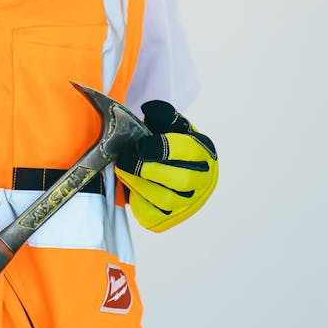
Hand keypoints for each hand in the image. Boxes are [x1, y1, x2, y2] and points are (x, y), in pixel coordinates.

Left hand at [115, 100, 217, 231]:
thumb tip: (150, 109)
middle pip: (182, 180)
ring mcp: (188, 203)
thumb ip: (162, 114)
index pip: (188, 151)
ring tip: (124, 170)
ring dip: (139, 184)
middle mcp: (202, 180)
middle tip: (126, 159)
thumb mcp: (169, 124)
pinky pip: (152, 215)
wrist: (169, 167)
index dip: (161, 148)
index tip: (139, 145)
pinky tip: (131, 186)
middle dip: (149, 169)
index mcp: (203, 152)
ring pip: (166, 199)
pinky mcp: (169, 218)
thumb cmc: (168, 143)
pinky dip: (137, 201)